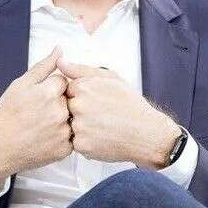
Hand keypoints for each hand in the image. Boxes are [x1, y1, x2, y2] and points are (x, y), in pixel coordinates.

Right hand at [0, 46, 72, 189]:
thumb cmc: (5, 115)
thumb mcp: (20, 85)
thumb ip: (44, 66)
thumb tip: (60, 50)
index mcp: (49, 92)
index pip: (63, 81)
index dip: (50, 88)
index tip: (38, 99)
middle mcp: (59, 112)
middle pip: (69, 99)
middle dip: (58, 103)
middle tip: (39, 114)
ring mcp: (63, 132)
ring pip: (72, 118)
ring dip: (62, 120)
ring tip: (42, 126)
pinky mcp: (65, 149)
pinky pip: (72, 137)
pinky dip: (62, 137)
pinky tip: (46, 137)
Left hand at [57, 58, 178, 168]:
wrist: (147, 133)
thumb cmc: (130, 105)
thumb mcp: (110, 78)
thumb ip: (81, 70)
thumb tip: (59, 62)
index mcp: (83, 87)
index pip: (67, 91)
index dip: (81, 97)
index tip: (95, 102)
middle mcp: (78, 106)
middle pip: (66, 109)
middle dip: (80, 113)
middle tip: (100, 116)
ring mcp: (79, 126)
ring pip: (70, 126)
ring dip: (82, 128)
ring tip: (103, 127)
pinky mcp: (82, 145)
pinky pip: (76, 143)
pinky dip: (87, 142)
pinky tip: (102, 138)